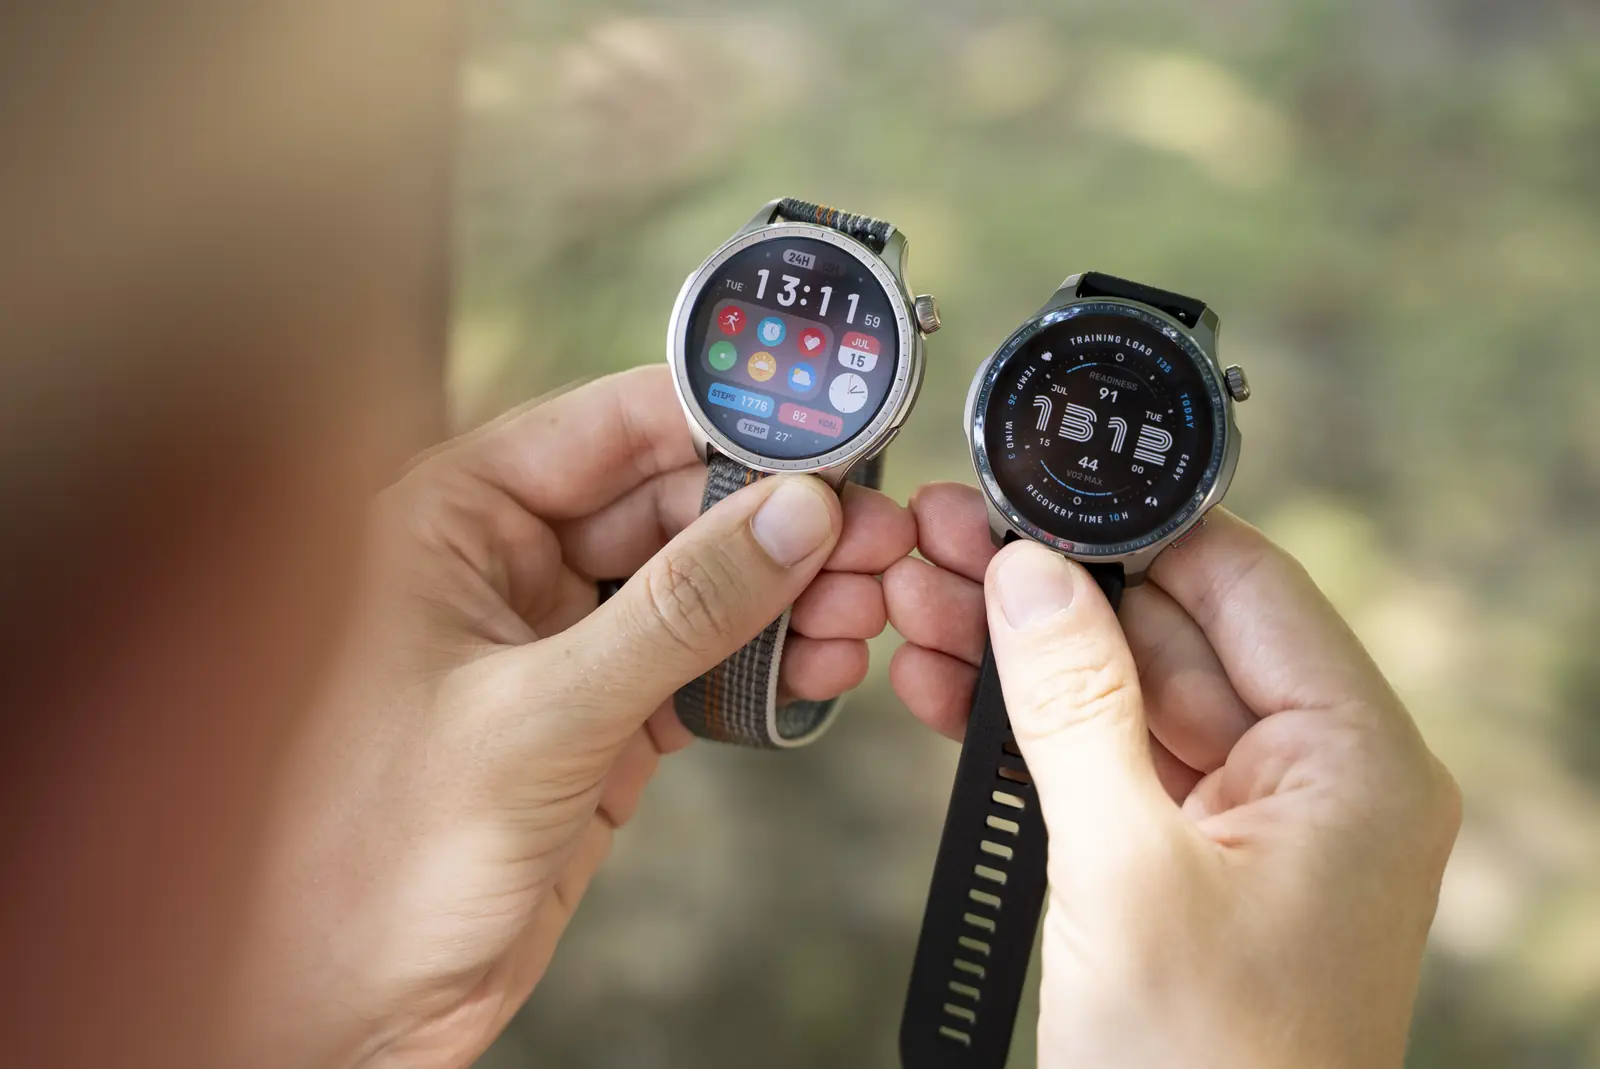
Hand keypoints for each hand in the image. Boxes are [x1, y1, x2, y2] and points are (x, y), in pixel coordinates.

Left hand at [231, 366, 914, 1068]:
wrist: (353, 1009)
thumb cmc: (369, 856)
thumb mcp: (541, 714)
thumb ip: (679, 609)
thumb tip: (788, 519)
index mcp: (448, 520)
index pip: (605, 428)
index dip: (721, 419)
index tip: (818, 423)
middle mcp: (503, 567)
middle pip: (669, 503)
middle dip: (775, 518)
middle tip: (868, 531)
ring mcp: (556, 644)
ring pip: (696, 585)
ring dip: (783, 595)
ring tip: (864, 605)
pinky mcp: (598, 717)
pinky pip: (699, 664)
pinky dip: (763, 666)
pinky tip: (822, 664)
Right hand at [885, 483, 1459, 1068]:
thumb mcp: (1125, 870)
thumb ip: (1077, 705)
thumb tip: (1032, 577)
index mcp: (1353, 763)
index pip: (1247, 586)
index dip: (1138, 531)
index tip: (1038, 494)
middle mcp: (1312, 779)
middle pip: (1172, 634)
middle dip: (1050, 593)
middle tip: (946, 546)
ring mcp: (1245, 824)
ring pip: (1125, 696)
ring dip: (1022, 657)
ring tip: (920, 605)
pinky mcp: (1183, 863)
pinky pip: (1106, 764)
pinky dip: (1029, 730)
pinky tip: (949, 687)